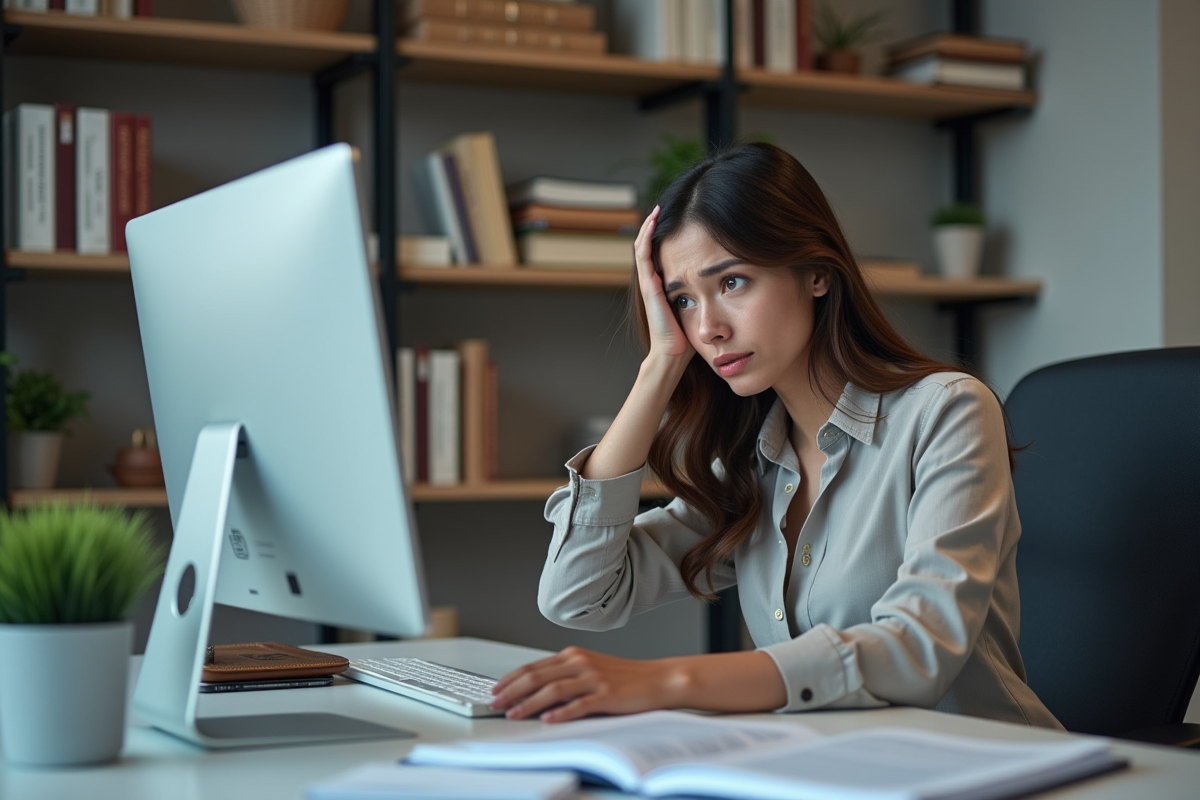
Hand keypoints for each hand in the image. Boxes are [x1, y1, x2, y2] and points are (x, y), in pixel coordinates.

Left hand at [490, 646, 684, 722]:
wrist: (658, 679)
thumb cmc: (625, 677)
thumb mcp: (591, 669)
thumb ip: (566, 675)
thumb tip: (536, 692)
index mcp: (574, 655)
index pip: (534, 666)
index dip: (511, 679)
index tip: (495, 690)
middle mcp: (580, 663)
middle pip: (537, 676)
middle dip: (512, 691)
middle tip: (495, 703)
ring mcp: (593, 678)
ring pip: (553, 690)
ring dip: (529, 703)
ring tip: (514, 714)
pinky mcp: (606, 695)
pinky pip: (579, 704)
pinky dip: (561, 713)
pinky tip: (548, 719)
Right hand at [635, 207, 693, 362]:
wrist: (673, 354)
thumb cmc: (689, 338)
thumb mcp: (699, 309)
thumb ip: (705, 294)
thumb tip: (729, 282)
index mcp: (664, 285)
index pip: (662, 254)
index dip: (667, 236)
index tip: (680, 219)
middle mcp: (653, 282)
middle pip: (651, 246)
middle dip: (657, 226)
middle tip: (666, 207)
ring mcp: (648, 283)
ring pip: (643, 247)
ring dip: (650, 226)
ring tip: (657, 209)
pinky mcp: (648, 286)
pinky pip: (643, 255)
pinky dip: (647, 237)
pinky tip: (653, 222)